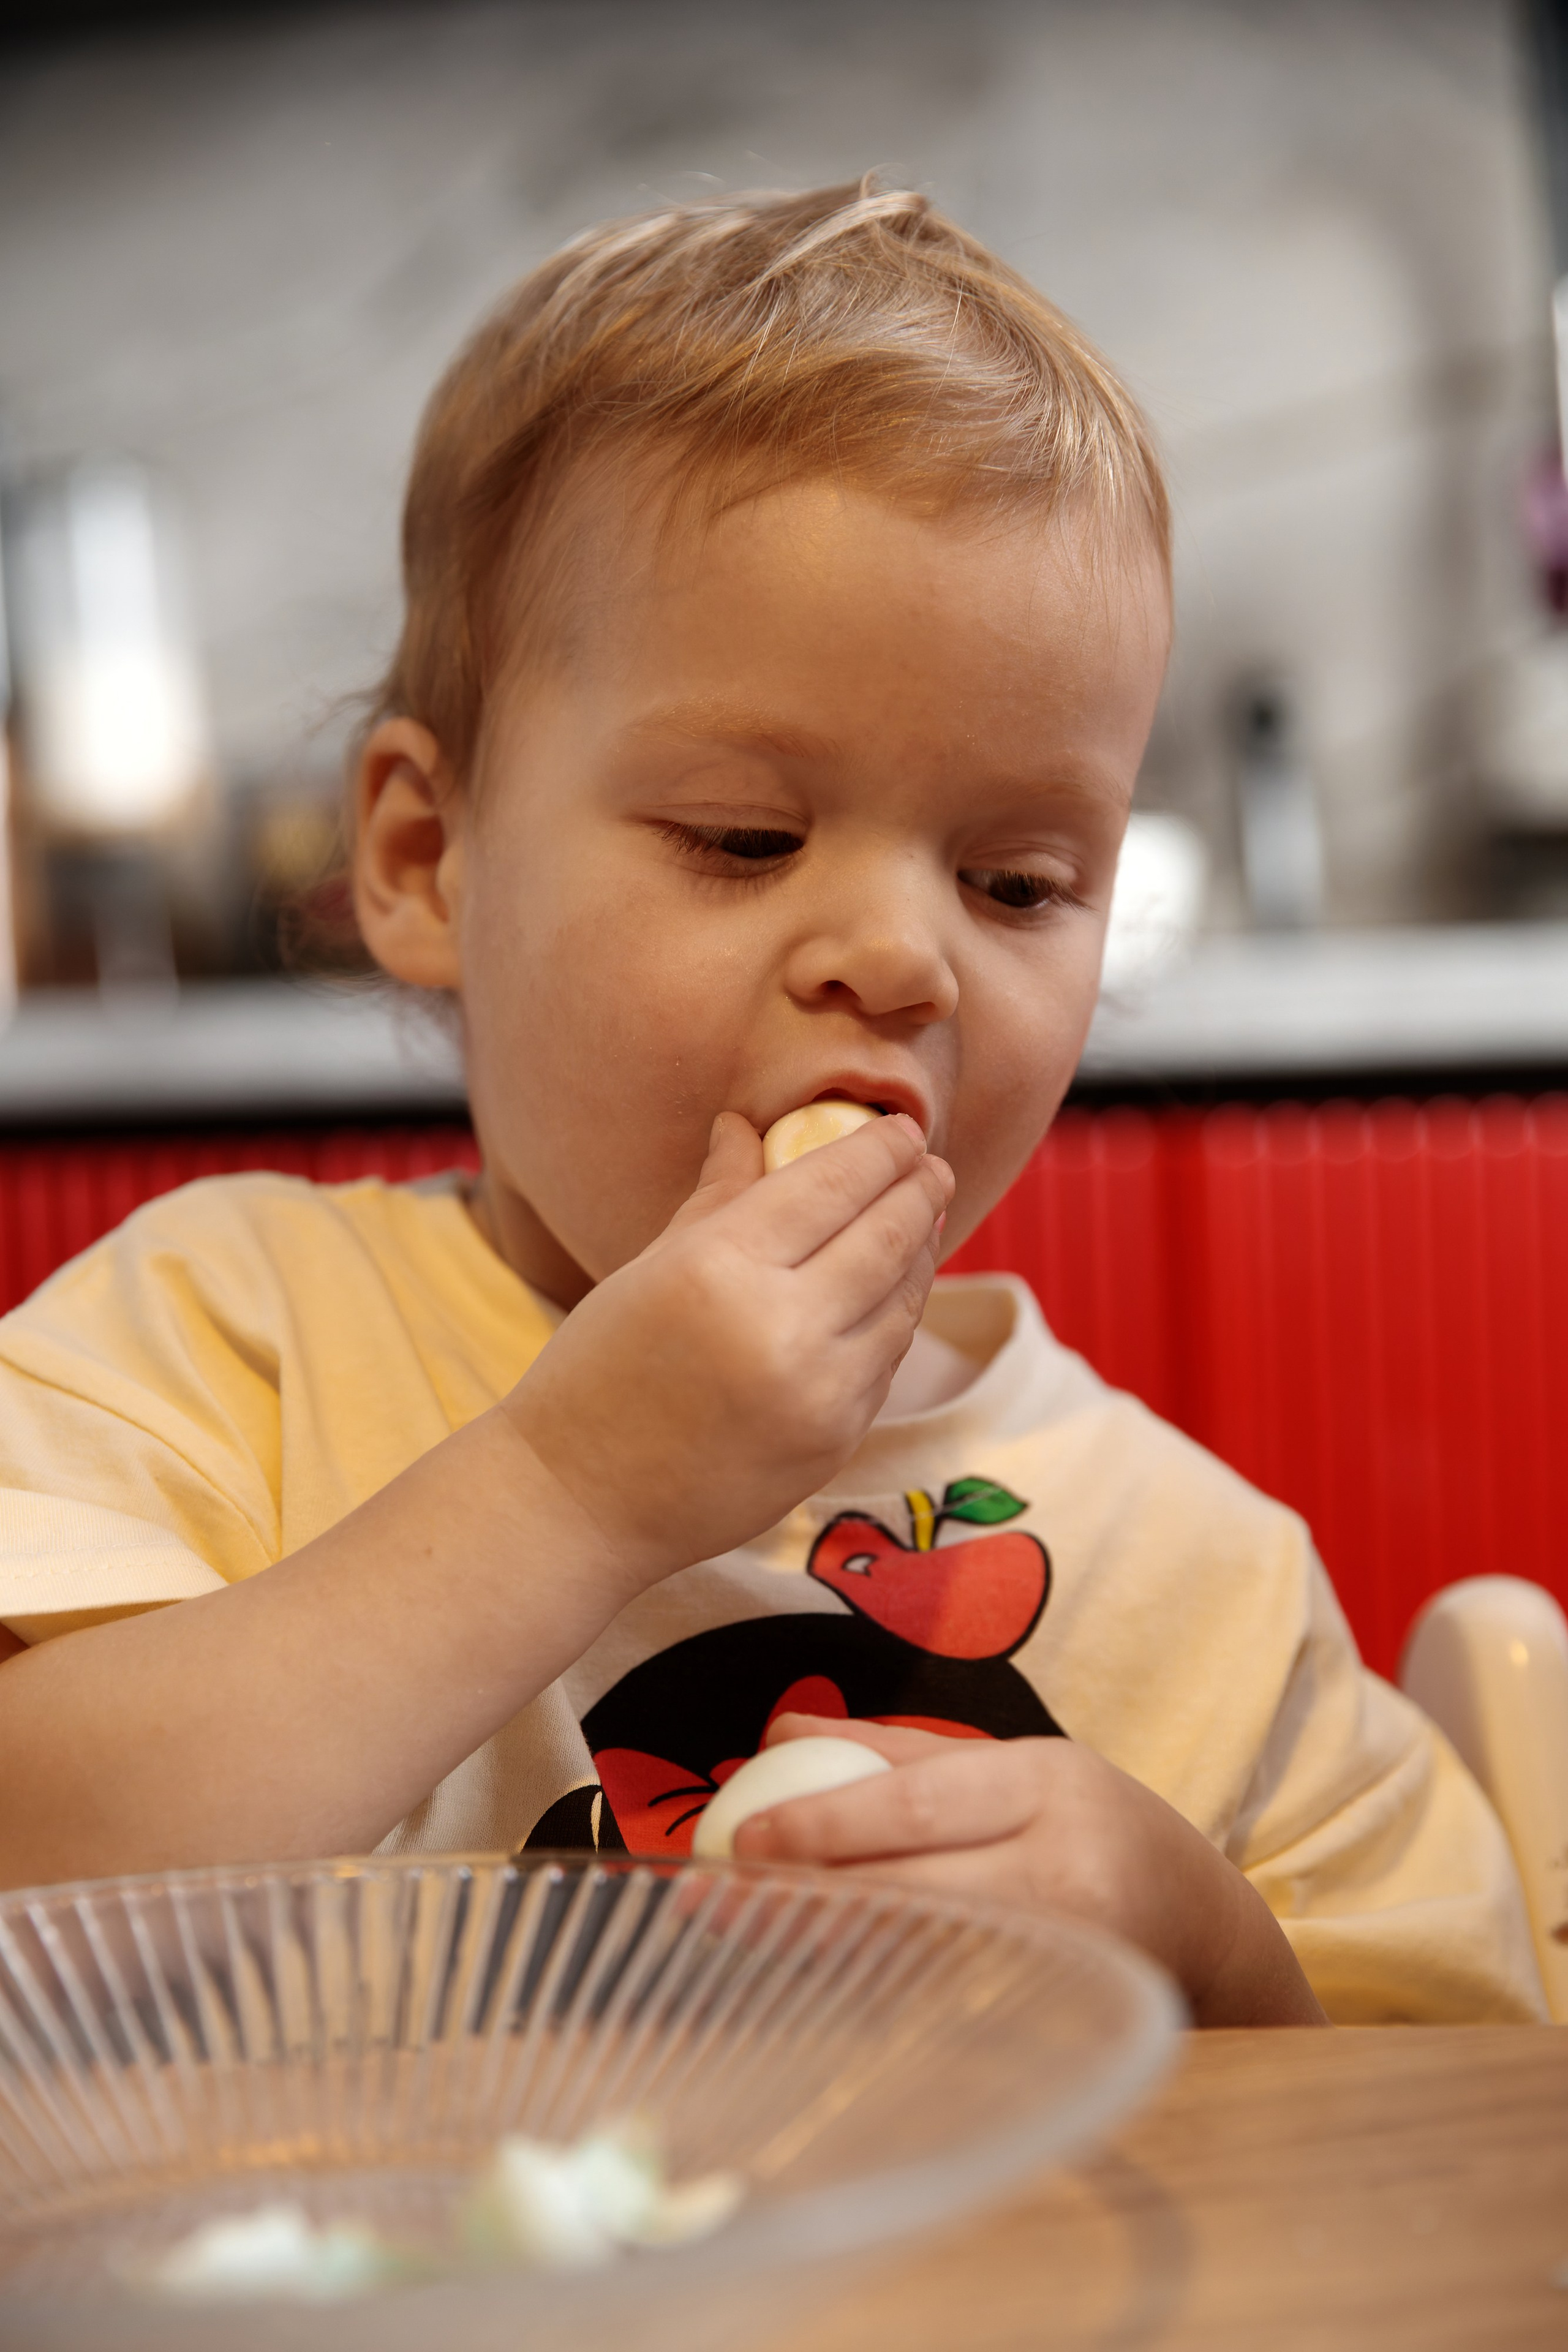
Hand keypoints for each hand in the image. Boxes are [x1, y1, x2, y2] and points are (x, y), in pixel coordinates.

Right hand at [502, 1113, 953, 1590]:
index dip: (880, 1150)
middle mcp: (781, 1328)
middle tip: (932, 1167)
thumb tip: (746, 1124)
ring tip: (919, 1224)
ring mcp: (818, 1394)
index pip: (832, 1184)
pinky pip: (885, 1362)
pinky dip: (894, 1319)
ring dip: (919, 1256)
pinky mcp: (835, 1443)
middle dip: (920, 1192)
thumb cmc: (597, 1372)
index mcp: (721, 1268)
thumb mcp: (649, 1268)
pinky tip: (890, 1295)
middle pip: (886, 1237)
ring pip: (901, 1304)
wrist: (579, 1502)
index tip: (904, 1130)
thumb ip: (717, 1194)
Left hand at [733, 1716, 1327, 2027]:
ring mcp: (1067, 1954)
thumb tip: (776, 1732)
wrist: (1200, 1922)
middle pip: (912, 1885)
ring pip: (919, 1952)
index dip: (825, 1821)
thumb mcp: (1010, 1765)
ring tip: (738, 1934)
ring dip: (820, 1947)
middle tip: (712, 1899)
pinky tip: (806, 1976)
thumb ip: (894, 1750)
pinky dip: (869, 1987)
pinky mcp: (1058, 2014)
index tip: (743, 1836)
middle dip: (802, 1894)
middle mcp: (1065, 1870)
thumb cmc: (1087, 1826)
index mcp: (1048, 1784)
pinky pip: (943, 2001)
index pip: (920, 1803)